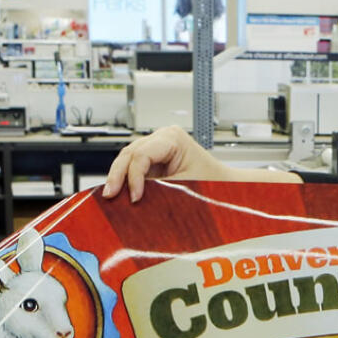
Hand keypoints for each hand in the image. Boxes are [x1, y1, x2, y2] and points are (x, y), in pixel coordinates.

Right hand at [103, 125, 301, 201]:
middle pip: (129, 153)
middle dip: (118, 175)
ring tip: (110, 196)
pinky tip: (118, 193)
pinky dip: (126, 180)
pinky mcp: (154, 161)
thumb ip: (158, 190)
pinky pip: (134, 168)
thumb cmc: (214, 183)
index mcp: (172, 137)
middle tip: (110, 195)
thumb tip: (133, 200)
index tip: (135, 198)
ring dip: (119, 177)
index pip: (142, 154)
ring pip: (127, 159)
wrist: (228, 186)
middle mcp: (162, 138)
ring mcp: (156, 147)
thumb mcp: (185, 187)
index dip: (133, 176)